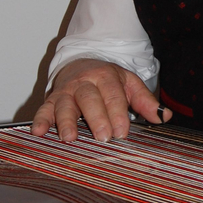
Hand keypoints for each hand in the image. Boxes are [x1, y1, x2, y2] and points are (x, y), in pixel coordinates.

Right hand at [31, 59, 170, 141]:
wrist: (80, 64)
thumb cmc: (107, 79)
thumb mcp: (129, 84)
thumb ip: (145, 101)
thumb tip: (164, 116)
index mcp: (105, 76)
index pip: (112, 94)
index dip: (117, 113)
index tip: (122, 132)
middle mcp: (83, 82)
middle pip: (89, 99)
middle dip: (96, 118)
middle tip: (102, 137)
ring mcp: (65, 92)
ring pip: (64, 105)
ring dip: (66, 121)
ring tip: (69, 138)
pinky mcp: (51, 100)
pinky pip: (44, 109)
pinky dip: (40, 120)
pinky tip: (38, 133)